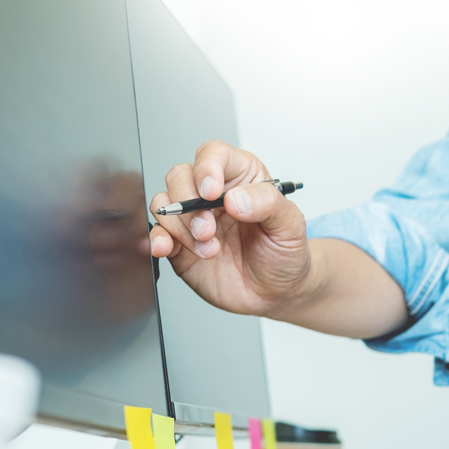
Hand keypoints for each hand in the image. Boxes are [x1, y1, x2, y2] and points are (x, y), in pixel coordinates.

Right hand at [149, 140, 314, 316]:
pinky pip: (159, 233)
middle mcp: (214, 195)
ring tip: (209, 249)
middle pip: (181, 176)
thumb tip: (235, 198)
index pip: (214, 155)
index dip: (207, 168)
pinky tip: (168, 248)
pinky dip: (158, 239)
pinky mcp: (181, 244)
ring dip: (181, 227)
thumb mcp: (291, 225)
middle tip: (208, 229)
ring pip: (166, 202)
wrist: (277, 294)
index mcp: (243, 179)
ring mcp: (195, 219)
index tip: (212, 193)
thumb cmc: (285, 254)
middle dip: (189, 203)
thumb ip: (268, 204)